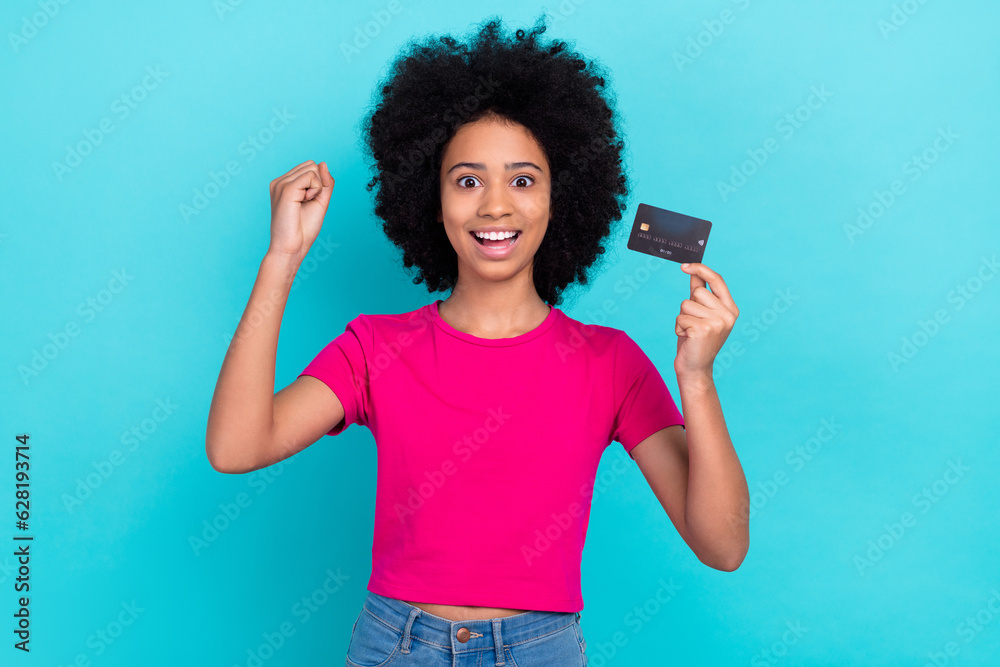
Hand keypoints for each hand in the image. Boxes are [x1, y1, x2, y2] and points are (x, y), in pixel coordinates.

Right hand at [267, 160, 334, 259]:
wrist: (291, 248)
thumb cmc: (303, 230)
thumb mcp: (319, 202)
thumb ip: (325, 183)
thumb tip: (324, 163)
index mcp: (284, 184)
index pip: (310, 168)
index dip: (319, 183)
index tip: (309, 202)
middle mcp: (280, 181)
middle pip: (312, 165)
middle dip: (318, 184)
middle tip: (307, 203)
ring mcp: (281, 183)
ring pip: (312, 168)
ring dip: (317, 188)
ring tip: (304, 204)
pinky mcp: (286, 188)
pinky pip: (311, 176)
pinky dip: (316, 190)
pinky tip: (305, 202)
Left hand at [674, 262, 738, 377]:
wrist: (695, 368)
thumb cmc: (696, 339)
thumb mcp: (700, 313)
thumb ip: (699, 292)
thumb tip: (692, 271)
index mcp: (731, 309)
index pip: (718, 280)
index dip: (701, 269)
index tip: (684, 266)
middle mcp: (728, 315)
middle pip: (698, 292)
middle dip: (688, 306)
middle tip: (693, 324)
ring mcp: (717, 322)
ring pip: (686, 304)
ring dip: (682, 318)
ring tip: (690, 332)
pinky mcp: (703, 330)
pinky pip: (680, 317)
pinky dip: (678, 328)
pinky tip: (687, 339)